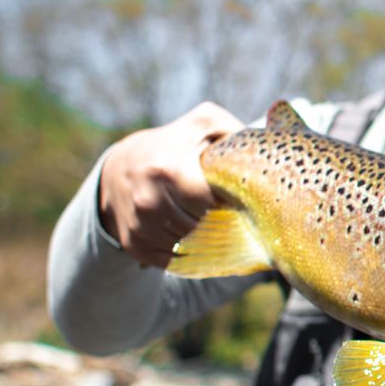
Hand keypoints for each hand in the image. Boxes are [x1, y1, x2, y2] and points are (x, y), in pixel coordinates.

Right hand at [98, 102, 243, 267]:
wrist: (117, 169)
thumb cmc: (172, 144)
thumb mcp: (201, 125)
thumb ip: (233, 132)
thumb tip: (266, 148)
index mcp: (169, 170)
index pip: (215, 202)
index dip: (232, 201)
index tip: (241, 197)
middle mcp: (150, 201)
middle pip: (207, 227)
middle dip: (223, 221)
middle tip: (231, 212)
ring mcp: (140, 226)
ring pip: (194, 245)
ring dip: (209, 237)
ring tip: (212, 220)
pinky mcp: (136, 246)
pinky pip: (177, 260)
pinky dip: (191, 251)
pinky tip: (195, 234)